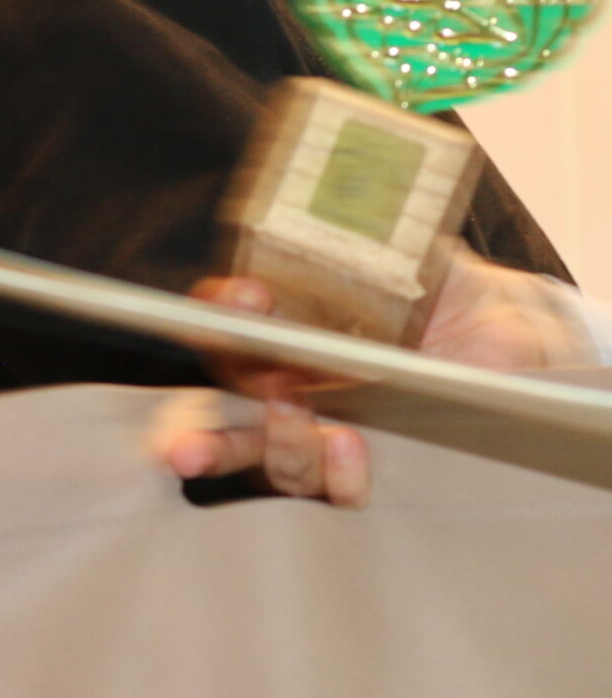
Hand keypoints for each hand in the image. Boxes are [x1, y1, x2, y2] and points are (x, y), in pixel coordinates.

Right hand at [167, 258, 601, 506]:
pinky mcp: (369, 471)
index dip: (221, 313)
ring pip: (271, 460)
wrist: (513, 344)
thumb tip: (351, 205)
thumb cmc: (451, 296)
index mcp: (287, 326)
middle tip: (183, 448)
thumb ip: (375, 240)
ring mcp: (325, 434)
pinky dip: (337, 476)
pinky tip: (349, 448)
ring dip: (274, 445)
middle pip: (225, 414)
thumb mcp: (414, 257)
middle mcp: (290, 385)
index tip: (246, 298)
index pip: (229, 325)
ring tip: (299, 417)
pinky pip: (337, 492)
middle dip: (196, 436)